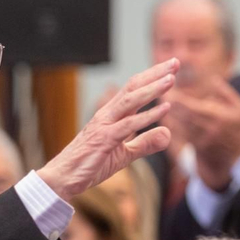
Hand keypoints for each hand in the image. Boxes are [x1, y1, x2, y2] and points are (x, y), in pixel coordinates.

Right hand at [37, 59, 176, 198]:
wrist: (63, 178)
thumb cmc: (89, 164)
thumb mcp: (124, 155)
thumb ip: (145, 144)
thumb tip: (168, 133)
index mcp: (111, 115)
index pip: (133, 89)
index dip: (152, 77)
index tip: (171, 68)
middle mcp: (107, 114)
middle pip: (133, 87)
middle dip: (155, 73)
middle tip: (175, 61)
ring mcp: (104, 125)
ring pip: (131, 101)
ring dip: (152, 89)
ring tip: (172, 79)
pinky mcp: (104, 139)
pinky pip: (129, 125)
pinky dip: (148, 116)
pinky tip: (165, 109)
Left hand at [167, 79, 239, 186]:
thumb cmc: (239, 128)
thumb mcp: (239, 108)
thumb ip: (225, 93)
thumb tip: (212, 79)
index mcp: (219, 117)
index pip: (194, 107)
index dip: (180, 100)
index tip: (169, 90)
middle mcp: (208, 130)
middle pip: (183, 116)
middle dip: (170, 105)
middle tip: (158, 93)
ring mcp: (202, 140)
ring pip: (180, 126)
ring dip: (169, 114)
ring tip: (159, 102)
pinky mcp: (196, 147)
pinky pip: (181, 134)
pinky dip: (172, 125)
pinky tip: (166, 116)